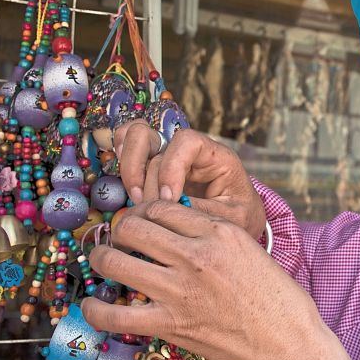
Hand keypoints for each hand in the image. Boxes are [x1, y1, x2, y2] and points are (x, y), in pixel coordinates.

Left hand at [80, 201, 358, 359]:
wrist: (287, 344)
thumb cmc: (277, 300)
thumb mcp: (251, 249)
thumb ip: (214, 235)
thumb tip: (179, 228)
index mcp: (219, 231)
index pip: (162, 206)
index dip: (145, 211)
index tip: (143, 222)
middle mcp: (194, 255)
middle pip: (133, 226)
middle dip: (120, 229)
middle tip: (120, 240)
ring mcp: (178, 290)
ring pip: (115, 261)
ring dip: (101, 259)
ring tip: (102, 262)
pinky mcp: (169, 324)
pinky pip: (115, 315)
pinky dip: (95, 309)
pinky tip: (91, 305)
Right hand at [115, 122, 265, 239]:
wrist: (238, 223)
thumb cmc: (239, 216)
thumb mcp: (231, 218)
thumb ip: (203, 211)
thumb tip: (168, 208)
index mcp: (215, 155)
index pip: (187, 141)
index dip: (172, 167)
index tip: (170, 199)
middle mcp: (187, 149)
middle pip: (151, 136)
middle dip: (143, 174)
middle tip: (144, 204)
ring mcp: (167, 154)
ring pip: (135, 136)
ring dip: (129, 168)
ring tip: (136, 199)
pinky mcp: (153, 166)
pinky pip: (127, 145)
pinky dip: (121, 159)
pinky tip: (127, 185)